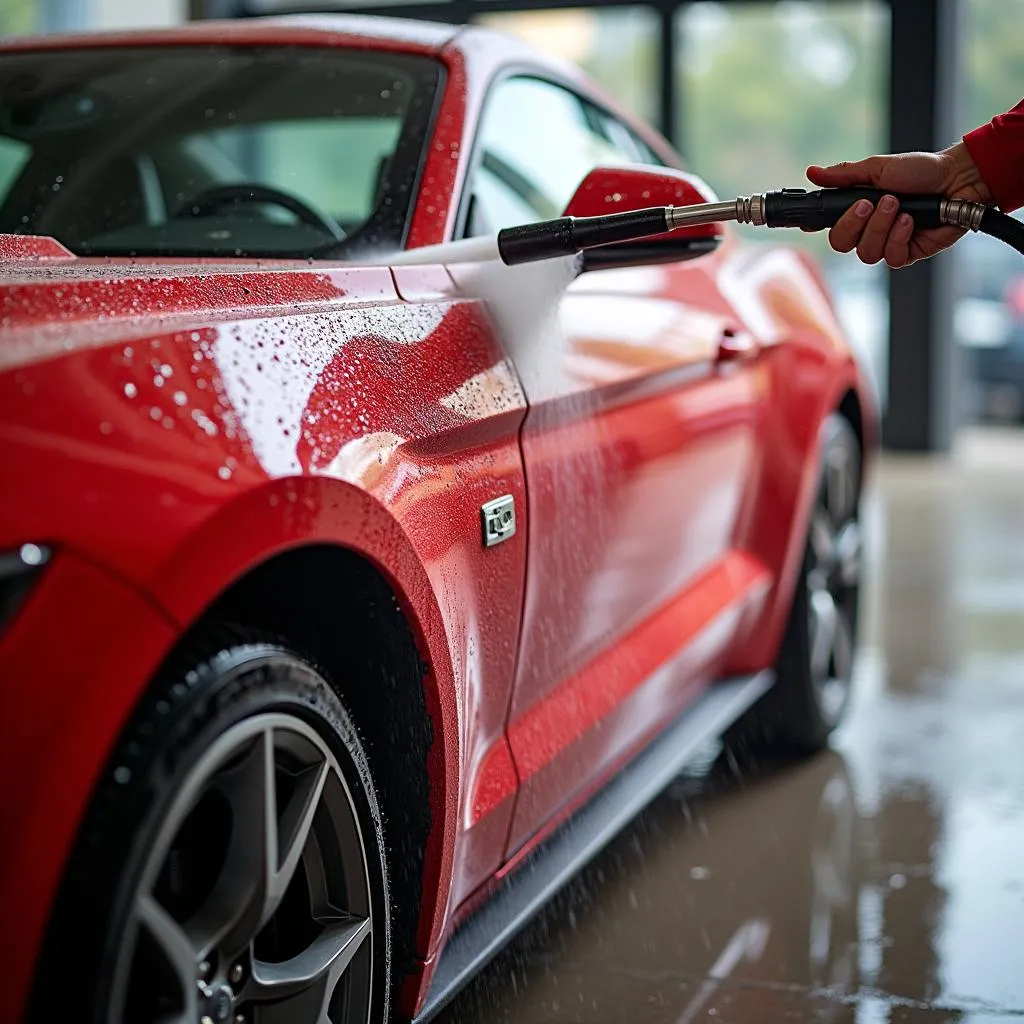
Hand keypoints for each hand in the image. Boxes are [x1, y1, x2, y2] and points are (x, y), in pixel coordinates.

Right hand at [805, 142, 992, 267]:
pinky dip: (898, 238)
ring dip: (880, 227)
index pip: (829, 227)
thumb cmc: (921, 171)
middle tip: (869, 203)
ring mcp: (887, 244)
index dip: (817, 227)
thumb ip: (844, 175)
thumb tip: (812, 172)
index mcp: (858, 211)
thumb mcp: (878, 168)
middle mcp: (869, 231)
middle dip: (853, 223)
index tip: (812, 222)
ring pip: (866, 252)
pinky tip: (910, 221)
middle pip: (841, 244)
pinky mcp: (907, 254)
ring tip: (897, 205)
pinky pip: (891, 258)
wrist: (957, 179)